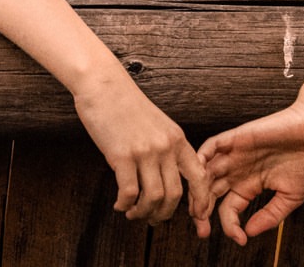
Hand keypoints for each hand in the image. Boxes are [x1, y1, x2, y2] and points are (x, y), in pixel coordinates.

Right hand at [72, 74, 210, 227]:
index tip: (196, 215)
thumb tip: (163, 177)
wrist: (103, 84)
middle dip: (164, 214)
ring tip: (133, 214)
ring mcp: (145, 151)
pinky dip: (125, 204)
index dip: (201, 200)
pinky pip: (129, 192)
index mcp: (177, 139)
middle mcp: (165, 147)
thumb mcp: (157, 124)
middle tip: (153, 219)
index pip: (199, 176)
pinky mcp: (122, 155)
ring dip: (142, 213)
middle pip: (174, 195)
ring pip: (153, 198)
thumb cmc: (125, 104)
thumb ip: (164, 148)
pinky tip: (119, 204)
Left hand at [197, 98, 303, 243]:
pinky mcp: (236, 138)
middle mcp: (238, 171)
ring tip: (200, 209)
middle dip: (202, 213)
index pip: (229, 209)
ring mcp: (235, 155)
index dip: (230, 226)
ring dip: (199, 190)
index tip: (240, 239)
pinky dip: (202, 158)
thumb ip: (270, 215)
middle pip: (210, 193)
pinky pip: (211, 146)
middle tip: (202, 230)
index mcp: (250, 185)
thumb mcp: (291, 197)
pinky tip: (199, 174)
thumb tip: (250, 232)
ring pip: (205, 173)